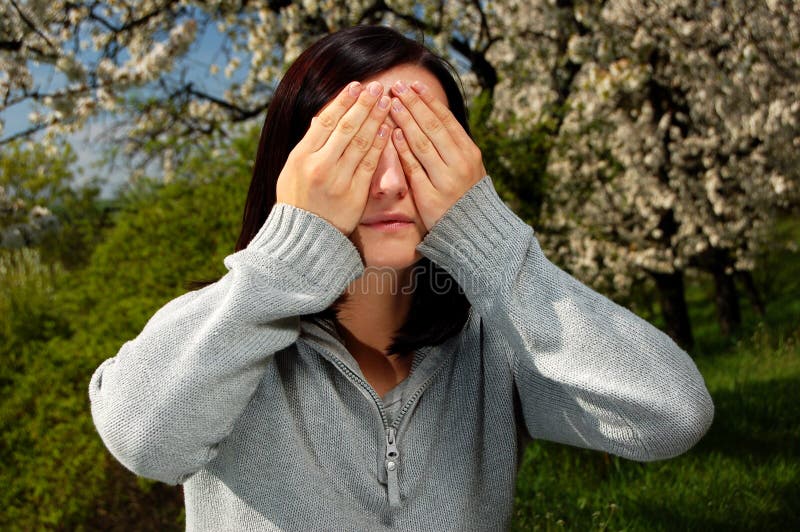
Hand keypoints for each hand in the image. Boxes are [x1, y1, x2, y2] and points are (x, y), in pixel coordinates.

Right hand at [276, 80, 391, 234]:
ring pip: (360, 142)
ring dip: (375, 119)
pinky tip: (387, 129)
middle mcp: (319, 166)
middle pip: (346, 128)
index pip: (325, 121)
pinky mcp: (354, 194)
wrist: (304, 237)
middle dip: (364, 104)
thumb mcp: (291, 171)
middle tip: (378, 87)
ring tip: (387, 102)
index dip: (342, 101)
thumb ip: (307, 145)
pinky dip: (379, 145)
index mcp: (301, 156)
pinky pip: (369, 164)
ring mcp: (338, 180)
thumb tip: (318, 119)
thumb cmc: (297, 201)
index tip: (356, 86)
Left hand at [388, 79, 486, 230]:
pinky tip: (392, 134)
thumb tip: (432, 114)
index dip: (428, 100)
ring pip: (422, 144)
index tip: (413, 84)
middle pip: (433, 127)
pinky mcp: (430, 196)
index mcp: (469, 152)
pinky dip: (402, 149)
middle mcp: (460, 163)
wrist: (472, 229)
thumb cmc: (465, 194)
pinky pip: (414, 168)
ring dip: (405, 121)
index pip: (446, 119)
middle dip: (413, 104)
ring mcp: (445, 179)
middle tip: (397, 86)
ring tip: (391, 104)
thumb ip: (452, 144)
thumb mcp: (467, 166)